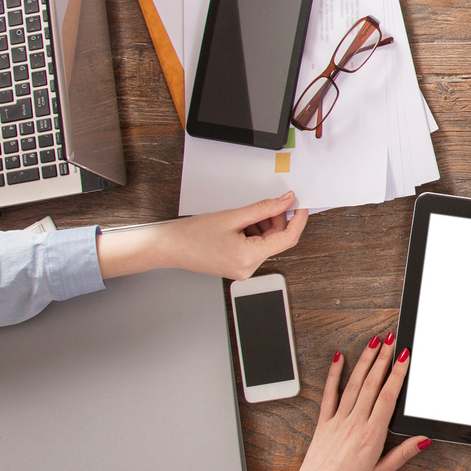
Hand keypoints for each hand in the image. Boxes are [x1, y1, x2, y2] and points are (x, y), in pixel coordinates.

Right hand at [96, 192, 309, 280]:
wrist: (169, 247)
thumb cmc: (192, 235)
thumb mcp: (233, 216)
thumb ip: (264, 208)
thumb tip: (286, 201)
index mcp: (249, 258)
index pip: (287, 239)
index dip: (298, 220)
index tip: (302, 205)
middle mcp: (249, 268)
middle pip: (276, 240)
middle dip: (275, 219)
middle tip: (267, 203)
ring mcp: (243, 269)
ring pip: (266, 242)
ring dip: (262, 225)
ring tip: (242, 215)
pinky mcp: (238, 266)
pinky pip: (255, 246)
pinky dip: (253, 232)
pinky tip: (239, 223)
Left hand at [277, 335, 427, 470]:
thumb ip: (403, 454)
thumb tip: (423, 440)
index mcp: (371, 435)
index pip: (387, 396)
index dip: (397, 373)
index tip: (404, 356)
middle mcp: (354, 423)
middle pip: (371, 384)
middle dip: (383, 358)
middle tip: (391, 339)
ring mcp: (337, 421)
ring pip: (353, 384)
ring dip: (364, 361)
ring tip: (373, 342)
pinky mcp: (323, 423)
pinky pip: (329, 394)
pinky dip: (334, 375)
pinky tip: (338, 359)